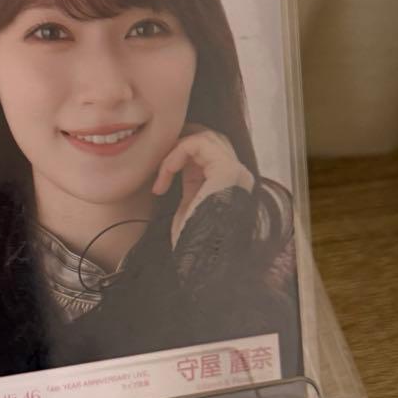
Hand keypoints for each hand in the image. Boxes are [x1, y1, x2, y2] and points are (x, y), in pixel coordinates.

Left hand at [151, 123, 254, 247]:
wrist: (201, 261)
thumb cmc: (193, 241)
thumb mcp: (189, 205)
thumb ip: (189, 182)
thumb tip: (174, 161)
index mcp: (229, 183)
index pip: (209, 151)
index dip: (180, 157)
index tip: (159, 184)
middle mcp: (237, 175)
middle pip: (210, 138)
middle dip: (180, 147)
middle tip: (161, 168)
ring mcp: (236, 171)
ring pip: (204, 136)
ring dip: (175, 151)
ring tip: (163, 174)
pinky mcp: (227, 170)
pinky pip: (196, 144)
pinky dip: (175, 154)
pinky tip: (165, 175)